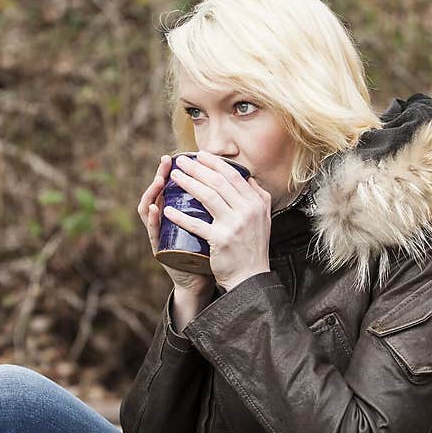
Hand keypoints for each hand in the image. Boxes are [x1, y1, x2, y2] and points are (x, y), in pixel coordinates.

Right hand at [137, 154, 215, 297]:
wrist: (202, 281)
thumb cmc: (211, 251)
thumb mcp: (216, 225)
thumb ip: (222, 206)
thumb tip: (245, 184)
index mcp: (180, 213)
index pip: (176, 187)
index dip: (178, 171)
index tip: (185, 155)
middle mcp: (167, 221)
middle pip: (159, 192)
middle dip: (162, 174)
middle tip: (167, 160)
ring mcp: (161, 235)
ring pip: (149, 209)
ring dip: (152, 192)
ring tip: (159, 179)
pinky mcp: (159, 249)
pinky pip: (153, 232)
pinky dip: (152, 220)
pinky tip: (155, 209)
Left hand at [162, 151, 271, 290]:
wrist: (251, 277)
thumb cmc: (253, 248)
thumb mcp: (263, 219)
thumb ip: (257, 197)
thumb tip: (247, 177)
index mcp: (257, 203)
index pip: (233, 176)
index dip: (215, 163)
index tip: (200, 155)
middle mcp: (248, 211)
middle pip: (218, 182)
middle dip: (197, 168)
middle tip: (181, 161)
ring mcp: (234, 225)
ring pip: (208, 197)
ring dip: (188, 183)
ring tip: (174, 176)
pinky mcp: (221, 240)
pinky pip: (197, 224)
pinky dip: (180, 216)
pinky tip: (168, 209)